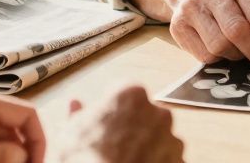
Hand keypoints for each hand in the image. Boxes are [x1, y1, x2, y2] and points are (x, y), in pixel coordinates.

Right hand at [52, 85, 183, 162]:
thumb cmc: (86, 160)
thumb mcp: (69, 135)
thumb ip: (77, 115)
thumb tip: (75, 105)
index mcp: (131, 95)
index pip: (122, 93)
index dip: (111, 108)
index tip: (103, 122)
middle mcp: (157, 112)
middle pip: (144, 114)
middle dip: (132, 126)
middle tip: (113, 145)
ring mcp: (171, 139)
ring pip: (158, 138)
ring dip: (146, 146)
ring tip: (126, 161)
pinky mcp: (179, 162)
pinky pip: (167, 158)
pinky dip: (156, 162)